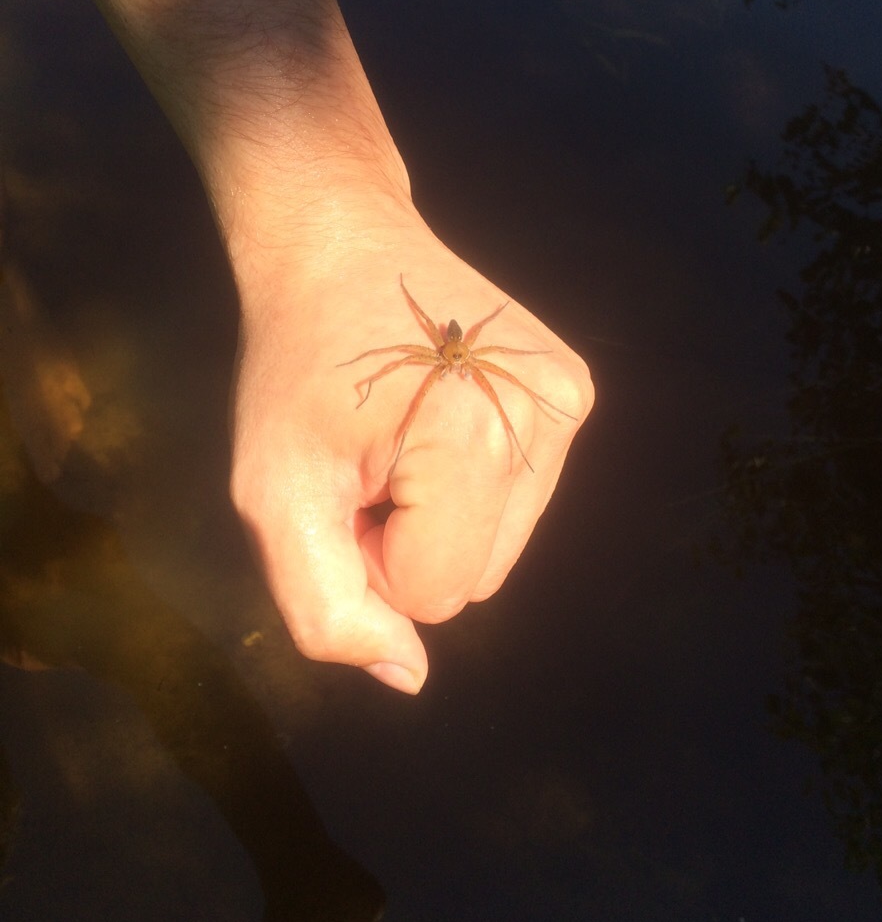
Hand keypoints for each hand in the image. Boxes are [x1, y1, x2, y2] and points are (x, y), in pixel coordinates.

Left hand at [228, 207, 592, 692]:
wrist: (338, 243)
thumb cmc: (293, 367)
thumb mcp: (271, 493)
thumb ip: (327, 608)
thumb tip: (411, 677)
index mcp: (475, 441)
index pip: (435, 596)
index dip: (370, 557)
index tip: (344, 481)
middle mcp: (546, 418)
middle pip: (476, 578)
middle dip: (409, 541)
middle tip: (366, 458)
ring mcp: (567, 398)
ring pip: (501, 545)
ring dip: (440, 514)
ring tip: (399, 434)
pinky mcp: (570, 388)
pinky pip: (522, 496)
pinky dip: (472, 480)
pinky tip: (437, 415)